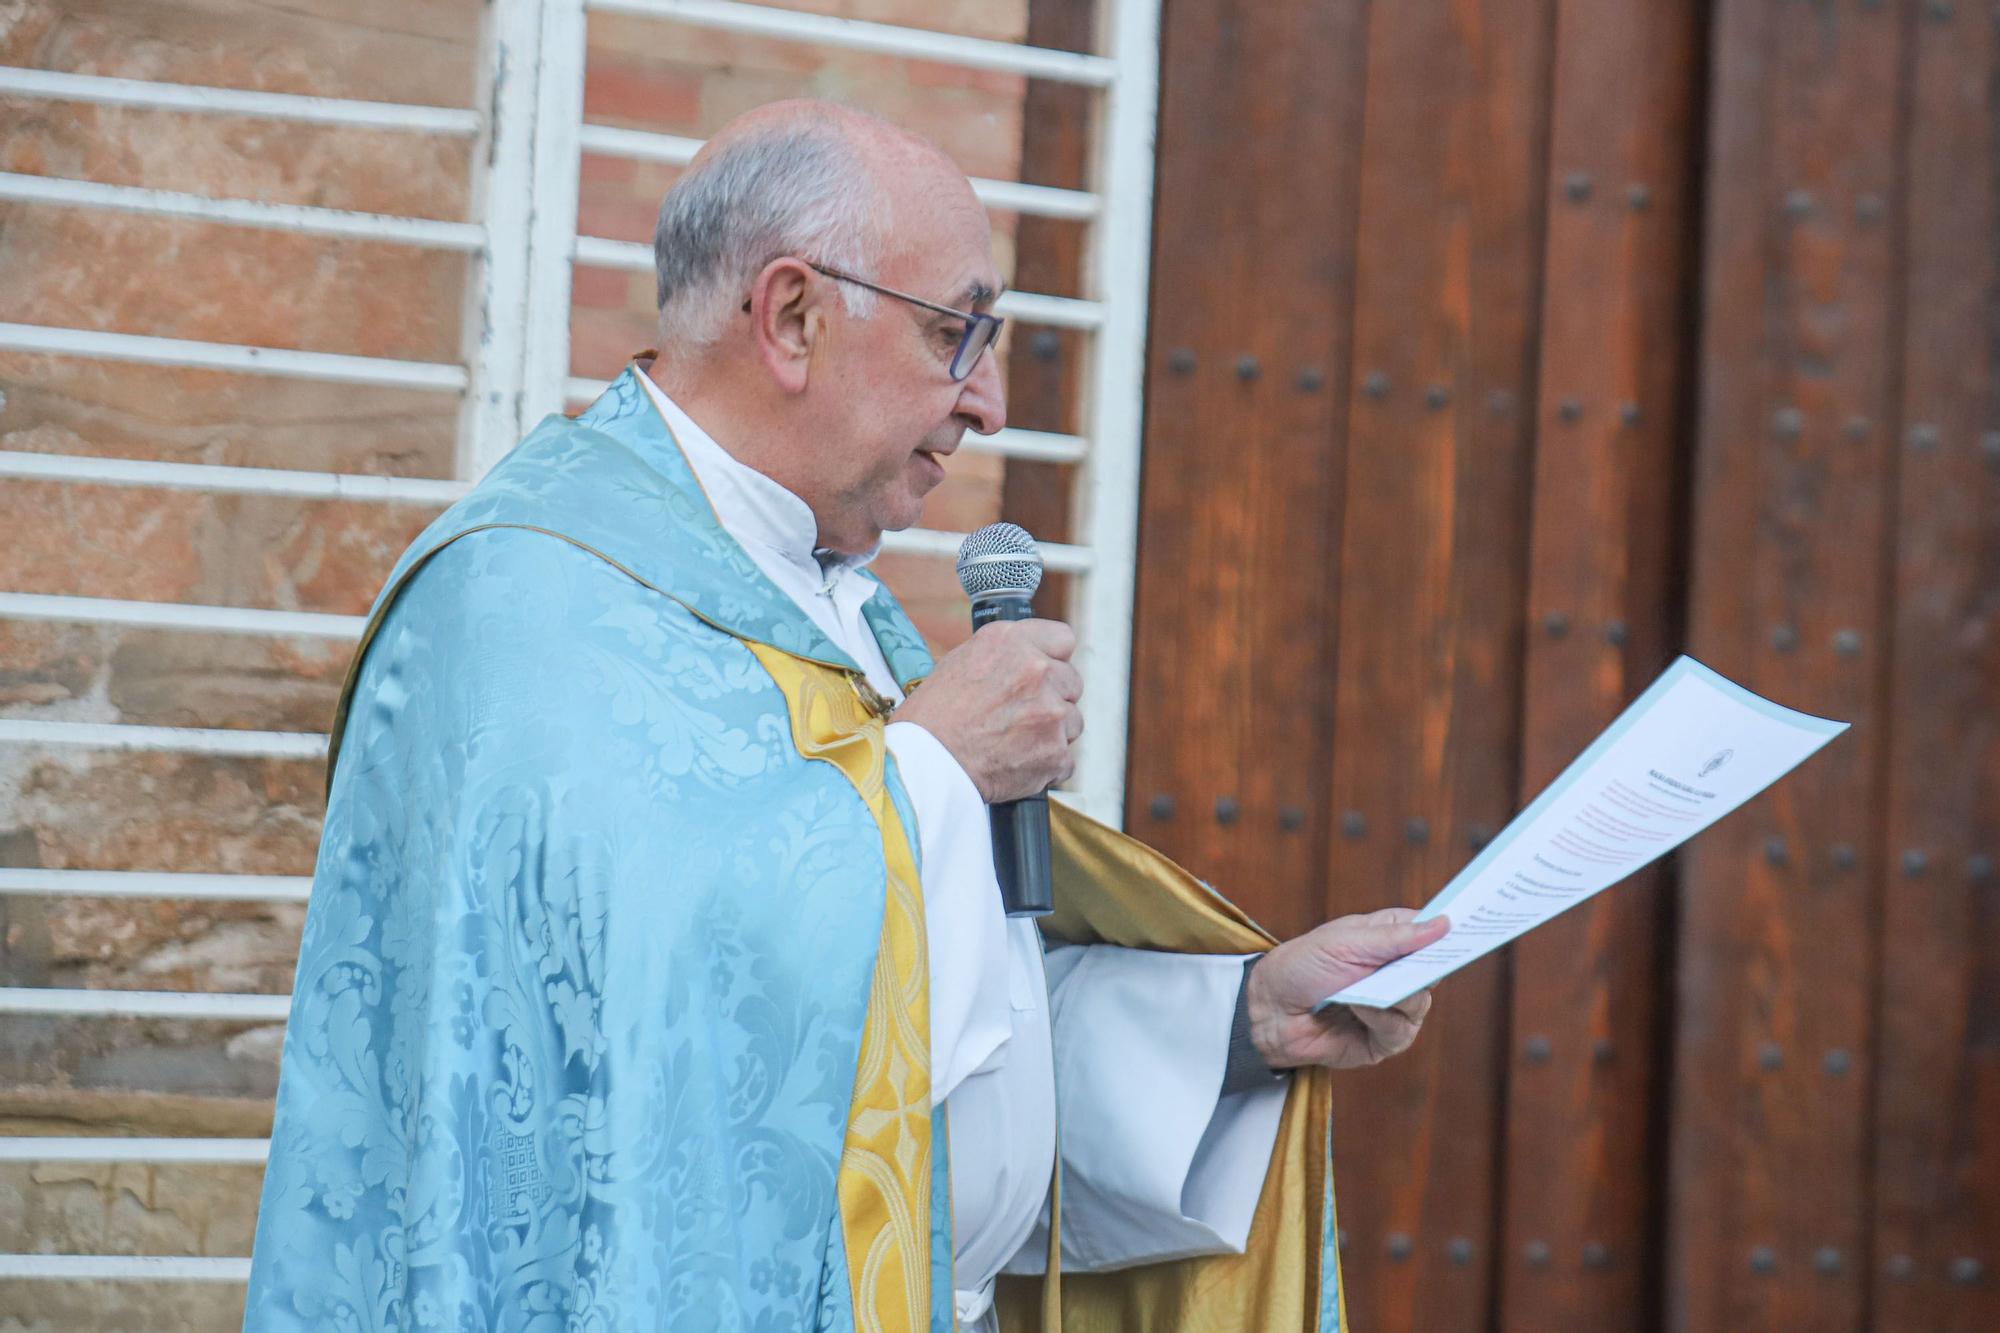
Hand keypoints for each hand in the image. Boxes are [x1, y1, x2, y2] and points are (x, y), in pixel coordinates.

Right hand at [890, 618, 1082, 802]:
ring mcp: (1051, 713)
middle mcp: (1037, 671)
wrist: (926, 762)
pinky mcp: (1055, 752)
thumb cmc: (933, 716)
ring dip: (1053, 733)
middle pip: (1072, 682)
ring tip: (1016, 742)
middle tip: (1022, 714)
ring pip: (1073, 721)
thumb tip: (1031, 658)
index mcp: (1012, 642)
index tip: (1045, 672)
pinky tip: (1018, 763)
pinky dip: (1046, 766)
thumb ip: (1006, 655)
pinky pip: (1065, 760)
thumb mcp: (962, 661)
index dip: (1053, 659)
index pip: (1063, 639)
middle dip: (1053, 698)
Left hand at [1243, 908, 1449, 1069]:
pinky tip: (1358, 1006)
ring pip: (1420, 1003)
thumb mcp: (1346, 942)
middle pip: (1434, 970)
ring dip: (1396, 994)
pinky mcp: (1382, 1041)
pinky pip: (1398, 1031)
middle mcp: (1397, 974)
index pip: (1432, 933)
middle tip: (1428, 962)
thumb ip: (1395, 937)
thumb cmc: (1301, 966)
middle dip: (1432, 965)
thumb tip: (1444, 924)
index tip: (1469, 925)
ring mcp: (1392, 1008)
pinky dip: (1379, 1017)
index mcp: (1390, 940)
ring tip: (1367, 988)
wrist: (1267, 1009)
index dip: (1450, 930)